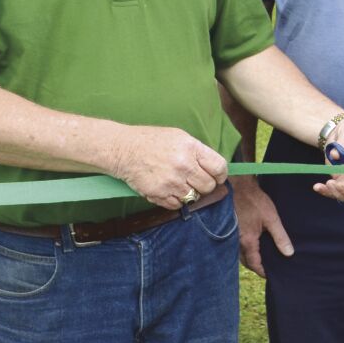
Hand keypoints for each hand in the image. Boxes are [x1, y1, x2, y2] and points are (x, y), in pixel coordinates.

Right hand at [111, 125, 228, 209]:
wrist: (122, 149)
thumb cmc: (151, 141)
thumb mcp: (179, 137)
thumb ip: (197, 152)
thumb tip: (214, 168)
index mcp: (191, 148)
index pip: (219, 167)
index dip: (220, 175)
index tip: (217, 177)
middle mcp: (183, 165)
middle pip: (208, 186)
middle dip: (204, 185)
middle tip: (195, 181)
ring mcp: (171, 181)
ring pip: (193, 197)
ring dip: (189, 193)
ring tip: (178, 183)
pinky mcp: (159, 193)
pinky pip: (177, 205)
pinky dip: (175, 200)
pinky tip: (168, 189)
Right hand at [233, 176, 289, 277]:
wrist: (238, 187)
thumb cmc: (255, 201)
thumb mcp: (272, 219)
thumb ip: (280, 237)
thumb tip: (289, 254)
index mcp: (248, 242)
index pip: (255, 264)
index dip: (263, 272)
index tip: (272, 276)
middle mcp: (237, 242)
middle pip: (246, 262)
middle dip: (256, 267)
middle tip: (269, 269)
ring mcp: (232, 236)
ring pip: (241, 255)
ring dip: (251, 259)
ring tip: (263, 259)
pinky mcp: (232, 230)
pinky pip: (238, 246)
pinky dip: (246, 250)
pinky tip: (255, 246)